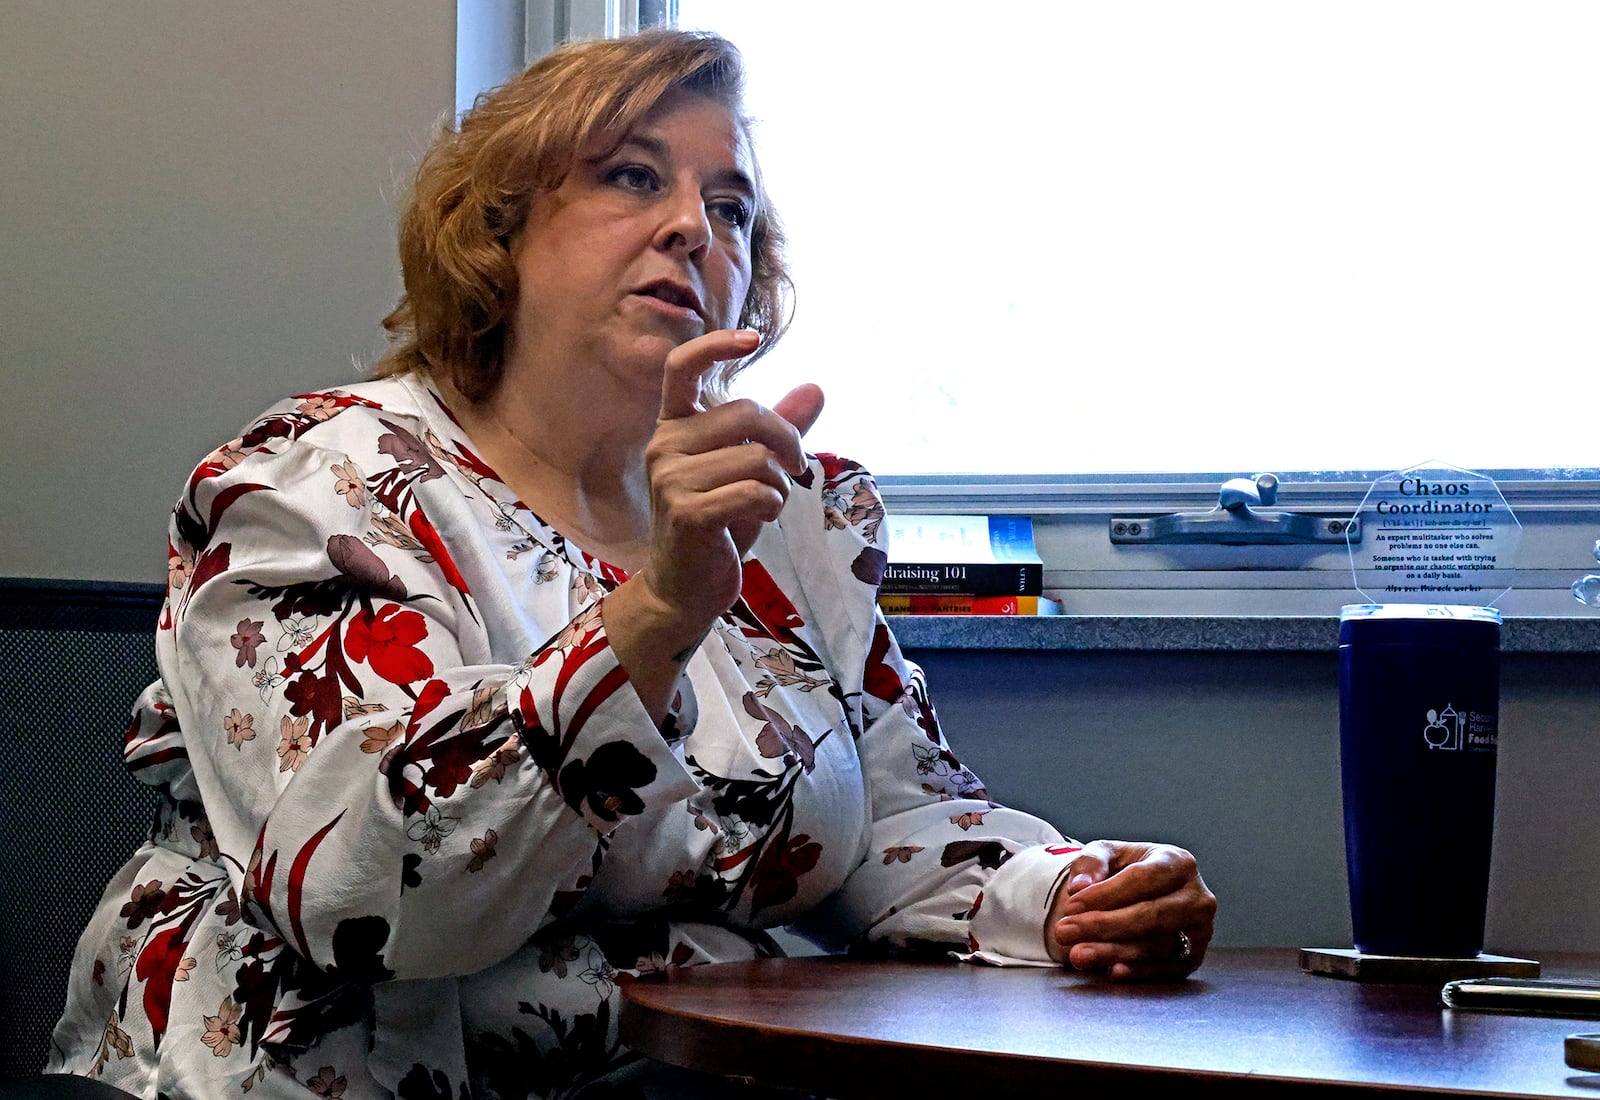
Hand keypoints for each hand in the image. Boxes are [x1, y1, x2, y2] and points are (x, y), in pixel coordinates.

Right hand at [642, 328, 824, 626]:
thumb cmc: (719, 523)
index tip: (753, 339)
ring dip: (779, 485)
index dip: (716, 344)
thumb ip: (779, 429)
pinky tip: (760, 519)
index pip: (682, 366)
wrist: (685, 586)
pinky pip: (755, 492)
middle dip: (787, 440)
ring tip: (767, 504)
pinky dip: (772, 506)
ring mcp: (671, 479)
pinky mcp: (687, 512)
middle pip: (746, 412)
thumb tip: (816, 388)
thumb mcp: (750, 470)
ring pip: (757, 459)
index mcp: (674, 426)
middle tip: (796, 467)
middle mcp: (664, 445)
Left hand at [1046, 839, 1216, 980]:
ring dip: (1114, 952)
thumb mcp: (1106, 854)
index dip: (1105, 894)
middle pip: (1150, 915)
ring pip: (1156, 945)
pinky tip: (1113, 972)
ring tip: (1077, 955)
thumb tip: (1078, 887)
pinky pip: (1168, 970)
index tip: (1070, 905)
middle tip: (1064, 932)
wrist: (1142, 894)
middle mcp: (1197, 896)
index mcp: (1177, 861)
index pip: (1141, 879)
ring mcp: (1200, 930)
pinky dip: (1140, 972)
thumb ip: (1090, 863)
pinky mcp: (1193, 957)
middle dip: (1103, 925)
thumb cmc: (1124, 869)